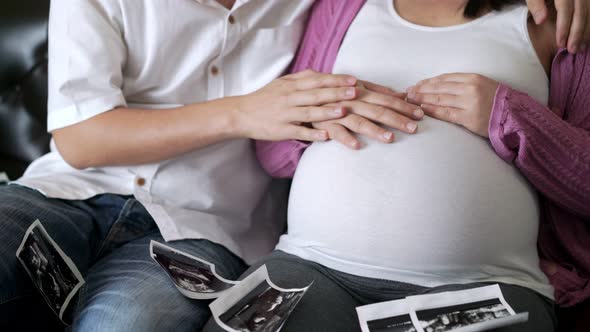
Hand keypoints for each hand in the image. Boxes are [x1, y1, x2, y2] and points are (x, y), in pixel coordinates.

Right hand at [234, 70, 356, 140]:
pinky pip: (298, 131)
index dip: (336, 80)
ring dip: (327, 111)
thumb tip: (322, 73)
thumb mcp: (282, 83)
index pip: (318, 80)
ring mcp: (285, 114)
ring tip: (344, 111)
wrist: (240, 114)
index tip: (354, 80)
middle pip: (316, 94)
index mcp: (291, 85)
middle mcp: (289, 97)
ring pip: (308, 112)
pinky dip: (312, 133)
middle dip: (337, 93)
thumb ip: (302, 78)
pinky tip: (325, 136)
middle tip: (356, 92)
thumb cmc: (265, 98)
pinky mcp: (281, 130)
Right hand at [312, 81, 422, 148]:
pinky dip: (345, 138)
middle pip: (377, 110)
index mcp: (360, 91)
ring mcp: (337, 113)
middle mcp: (350, 101)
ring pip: (358, 122)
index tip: (420, 113)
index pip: (386, 99)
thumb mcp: (355, 86)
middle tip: (414, 128)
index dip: (403, 106)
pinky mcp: (324, 124)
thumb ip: (377, 90)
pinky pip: (335, 133)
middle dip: (396, 119)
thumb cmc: (332, 92)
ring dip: (374, 130)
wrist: (299, 95)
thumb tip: (401, 93)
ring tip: (390, 138)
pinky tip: (356, 146)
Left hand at [406, 73, 498, 137]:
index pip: (444, 78)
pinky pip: (446, 113)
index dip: (427, 81)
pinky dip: (432, 110)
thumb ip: (462, 84)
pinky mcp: (469, 118)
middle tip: (407, 92)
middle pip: (439, 87)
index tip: (416, 84)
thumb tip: (438, 86)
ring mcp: (469, 103)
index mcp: (472, 78)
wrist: (513, 115)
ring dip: (422, 99)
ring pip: (439, 99)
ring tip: (410, 100)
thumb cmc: (495, 101)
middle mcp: (470, 88)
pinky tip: (422, 109)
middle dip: (420, 89)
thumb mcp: (481, 85)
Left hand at [526, 0, 589, 52]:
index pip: (565, 8)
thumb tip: (541, 20)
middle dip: (577, 32)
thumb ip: (536, 4)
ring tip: (581, 47)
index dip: (564, 26)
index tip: (560, 43)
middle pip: (580, 11)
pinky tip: (587, 36)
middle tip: (572, 49)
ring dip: (587, 30)